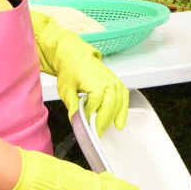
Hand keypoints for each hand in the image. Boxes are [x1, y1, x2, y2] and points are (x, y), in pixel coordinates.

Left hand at [30, 9, 129, 134]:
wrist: (75, 55)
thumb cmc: (69, 71)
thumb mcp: (66, 90)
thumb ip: (73, 107)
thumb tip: (76, 122)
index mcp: (95, 83)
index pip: (95, 105)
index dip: (90, 116)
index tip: (85, 125)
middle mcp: (108, 83)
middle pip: (110, 106)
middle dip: (104, 121)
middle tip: (97, 133)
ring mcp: (115, 82)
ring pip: (119, 103)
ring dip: (114, 118)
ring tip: (108, 130)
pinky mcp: (117, 83)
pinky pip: (124, 98)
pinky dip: (123, 110)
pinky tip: (119, 121)